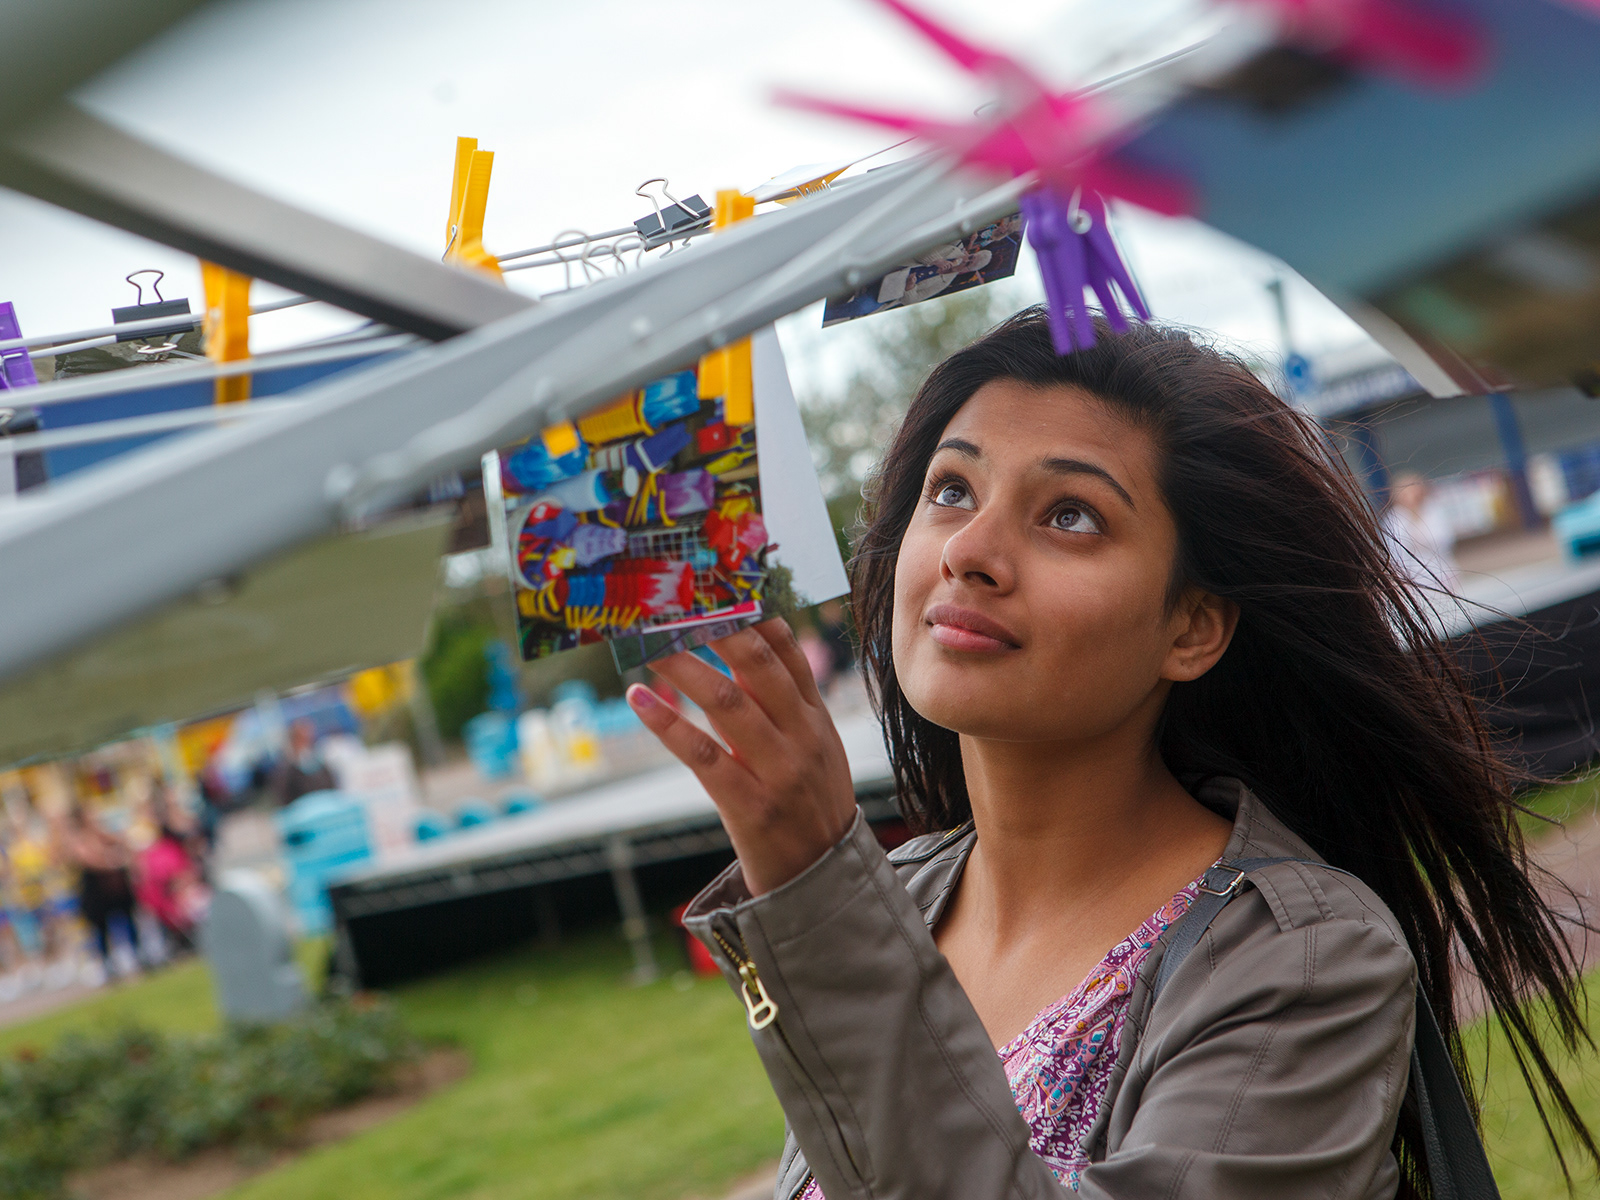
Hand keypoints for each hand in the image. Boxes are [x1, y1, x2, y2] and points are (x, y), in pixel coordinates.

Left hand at [626, 619, 856, 895]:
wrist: (822, 879)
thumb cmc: (807, 803)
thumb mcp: (811, 746)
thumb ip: (781, 700)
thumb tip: (745, 642)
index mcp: (814, 717)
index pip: (785, 651)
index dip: (748, 614)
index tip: (712, 586)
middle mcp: (801, 737)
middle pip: (756, 666)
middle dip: (714, 628)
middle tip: (672, 603)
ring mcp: (778, 772)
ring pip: (726, 703)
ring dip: (683, 666)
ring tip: (646, 642)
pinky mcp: (751, 806)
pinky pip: (704, 757)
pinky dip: (669, 724)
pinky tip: (640, 699)